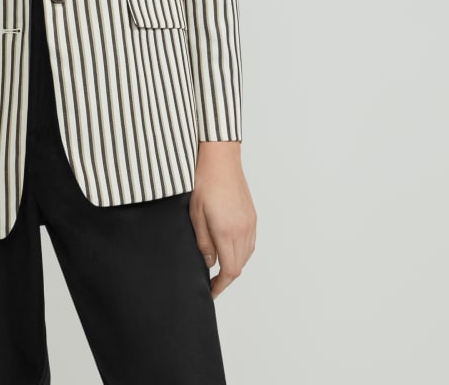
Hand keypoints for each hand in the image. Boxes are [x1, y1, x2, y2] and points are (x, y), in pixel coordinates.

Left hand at [189, 141, 255, 297]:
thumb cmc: (204, 181)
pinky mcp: (252, 215)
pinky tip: (229, 247)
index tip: (211, 291)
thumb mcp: (195, 214)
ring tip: (219, 265)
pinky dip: (241, 251)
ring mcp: (250, 222)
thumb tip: (208, 262)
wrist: (220, 158)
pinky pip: (250, 242)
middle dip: (226, 277)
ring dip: (234, 263)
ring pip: (246, 255)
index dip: (220, 285)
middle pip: (239, 265)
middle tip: (211, 280)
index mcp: (227, 232)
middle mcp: (243, 230)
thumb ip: (203, 242)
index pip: (230, 270)